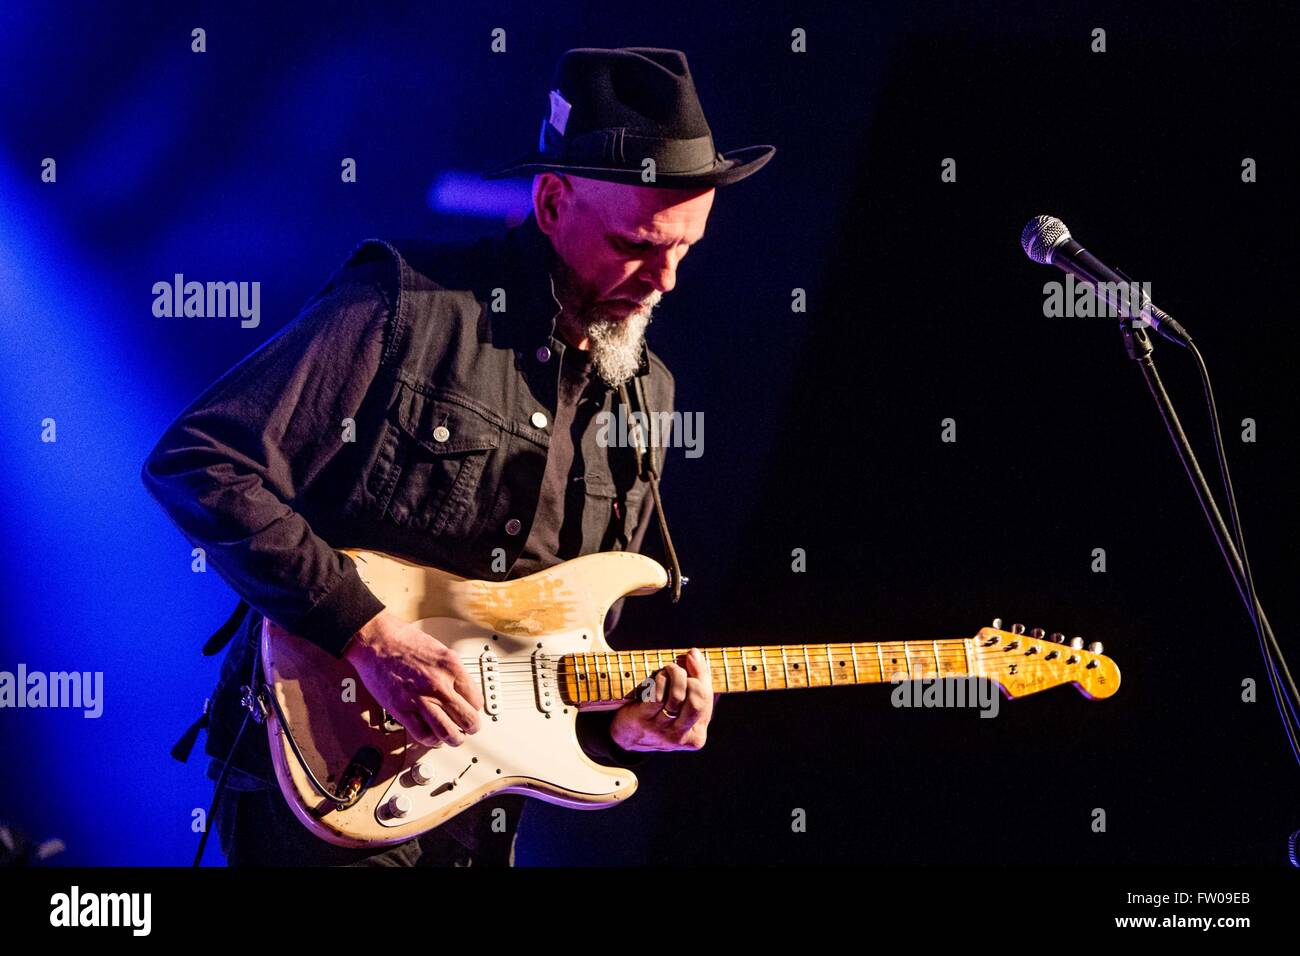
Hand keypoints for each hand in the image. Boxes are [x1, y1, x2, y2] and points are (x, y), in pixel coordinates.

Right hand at [343, 610, 482, 747]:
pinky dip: (430, 740)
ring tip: (453, 737)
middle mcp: (439, 684)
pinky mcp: (401, 709)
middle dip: (471, 727)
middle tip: (468, 728)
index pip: (476, 700)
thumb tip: (462, 691)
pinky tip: (432, 736)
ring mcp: (420, 698)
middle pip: (468, 719)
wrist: (377, 640)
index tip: (470, 710)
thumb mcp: (440, 651)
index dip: (474, 709)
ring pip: (448, 733)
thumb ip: (453, 672)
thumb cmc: (405, 641)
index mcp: (452, 667)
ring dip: (454, 739)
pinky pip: (422, 734)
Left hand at [609, 648, 718, 751]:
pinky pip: (657, 696)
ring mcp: (661, 730)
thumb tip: (695, 654)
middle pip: (697, 700)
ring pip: (677, 696)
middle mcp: (681, 737)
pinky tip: (658, 677)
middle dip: (690, 677)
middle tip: (679, 666)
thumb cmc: (662, 716)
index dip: (701, 674)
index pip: (706, 700)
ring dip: (674, 675)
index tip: (692, 655)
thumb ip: (696, 684)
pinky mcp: (643, 721)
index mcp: (696, 735)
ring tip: (668, 668)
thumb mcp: (683, 708)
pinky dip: (660, 681)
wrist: (628, 736)